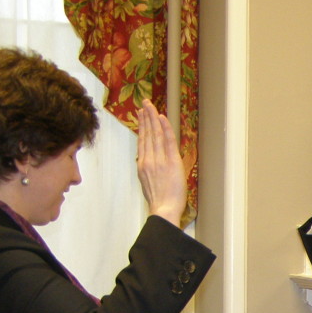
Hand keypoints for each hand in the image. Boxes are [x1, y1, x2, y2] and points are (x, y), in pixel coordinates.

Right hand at [136, 99, 186, 226]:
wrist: (163, 209)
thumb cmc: (158, 202)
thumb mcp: (147, 184)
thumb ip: (147, 171)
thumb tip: (148, 163)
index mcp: (142, 165)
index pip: (142, 141)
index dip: (141, 127)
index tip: (140, 115)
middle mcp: (149, 159)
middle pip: (147, 134)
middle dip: (145, 116)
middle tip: (144, 103)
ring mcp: (159, 159)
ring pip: (155, 134)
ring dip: (153, 117)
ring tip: (150, 105)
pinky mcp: (171, 161)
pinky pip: (167, 140)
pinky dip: (165, 127)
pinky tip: (162, 117)